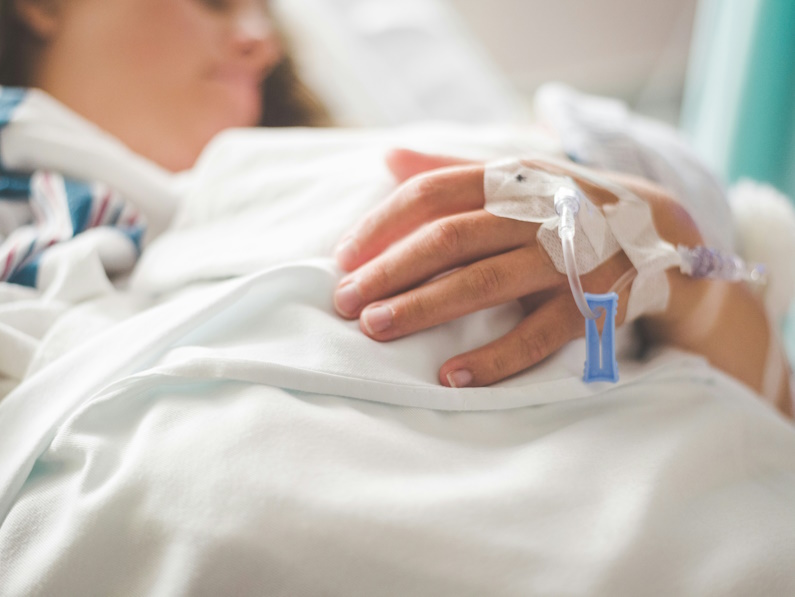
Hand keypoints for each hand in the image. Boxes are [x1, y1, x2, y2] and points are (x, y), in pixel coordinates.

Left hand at [333, 149, 791, 417]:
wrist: (661, 231)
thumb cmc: (566, 206)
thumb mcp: (516, 178)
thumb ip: (453, 169)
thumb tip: (387, 157)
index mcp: (511, 180)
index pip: (433, 191)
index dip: (382, 223)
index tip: (341, 257)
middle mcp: (537, 212)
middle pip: (450, 238)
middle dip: (390, 270)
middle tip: (344, 301)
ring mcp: (568, 258)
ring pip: (486, 283)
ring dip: (426, 308)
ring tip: (377, 330)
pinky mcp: (595, 303)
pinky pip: (538, 335)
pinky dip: (494, 357)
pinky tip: (450, 376)